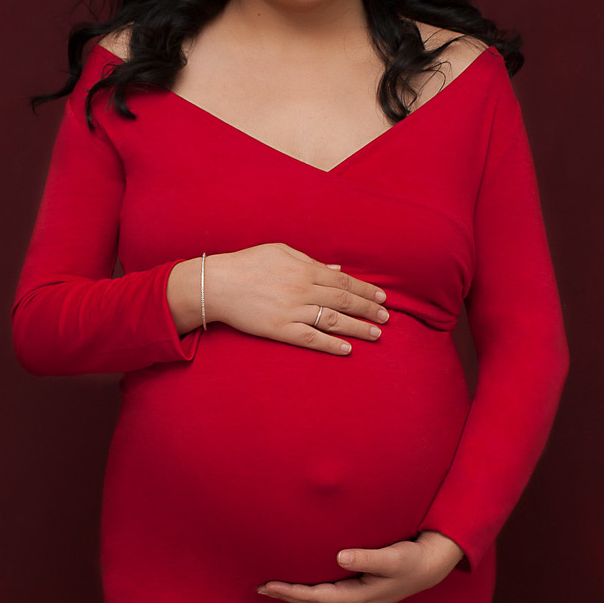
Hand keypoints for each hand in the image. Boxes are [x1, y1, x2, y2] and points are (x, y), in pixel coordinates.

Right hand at [167, 244, 389, 352]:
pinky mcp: (280, 329)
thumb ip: (310, 261)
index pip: (344, 281)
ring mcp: (292, 310)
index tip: (381, 298)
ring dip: (358, 329)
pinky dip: (330, 345)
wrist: (217, 284)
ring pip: (334, 321)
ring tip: (376, 335)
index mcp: (305, 269)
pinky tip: (347, 350)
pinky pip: (311, 339)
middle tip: (386, 318)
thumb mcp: (281, 252)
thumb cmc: (247, 264)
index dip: (365, 290)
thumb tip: (337, 269)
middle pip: (344, 300)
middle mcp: (302, 289)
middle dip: (368, 310)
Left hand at [257, 531, 465, 602]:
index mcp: (359, 598)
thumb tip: (341, 557)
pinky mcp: (362, 601)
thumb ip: (367, 557)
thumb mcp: (392, 556)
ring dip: (297, 601)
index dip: (291, 591)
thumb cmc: (411, 558)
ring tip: (274, 597)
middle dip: (286, 596)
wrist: (430, 568)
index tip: (269, 585)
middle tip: (259, 589)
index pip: (316, 596)